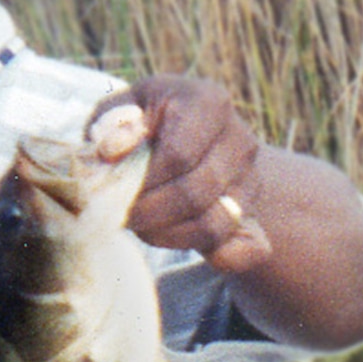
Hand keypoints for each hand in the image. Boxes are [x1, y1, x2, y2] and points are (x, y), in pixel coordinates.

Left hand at [89, 75, 271, 271]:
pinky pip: (245, 251)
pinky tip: (183, 243)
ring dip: (166, 236)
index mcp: (209, 103)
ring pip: (212, 225)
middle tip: (120, 214)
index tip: (113, 190)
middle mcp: (240, 141)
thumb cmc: (141, 123)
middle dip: (148, 213)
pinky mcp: (252, 217)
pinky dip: (217, 258)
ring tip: (141, 224)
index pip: (178, 155)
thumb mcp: (119, 110)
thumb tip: (113, 148)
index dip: (141, 182)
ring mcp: (251, 181)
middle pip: (194, 193)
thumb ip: (110, 123)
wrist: (184, 140)